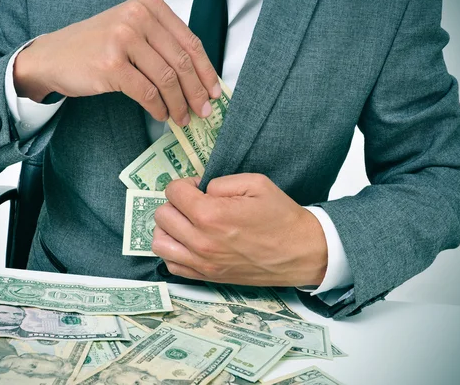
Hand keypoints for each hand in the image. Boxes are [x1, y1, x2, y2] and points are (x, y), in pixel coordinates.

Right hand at [13, 0, 219, 125]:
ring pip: (167, 78)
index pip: (189, 41)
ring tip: (182, 118)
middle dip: (196, 91)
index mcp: (149, 6)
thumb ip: (162, 45)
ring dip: (178, 104)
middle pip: (181, 61)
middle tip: (203, 111)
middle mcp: (137, 17)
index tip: (214, 91)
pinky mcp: (112, 65)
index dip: (206, 71)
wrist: (54, 56)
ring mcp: (123, 39)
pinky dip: (158, 108)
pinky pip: (147, 92)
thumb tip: (198, 78)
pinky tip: (161, 115)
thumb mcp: (132, 32)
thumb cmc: (95, 46)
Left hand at [152, 174, 328, 286]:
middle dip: (175, 203)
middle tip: (193, 203)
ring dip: (168, 228)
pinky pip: (171, 264)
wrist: (301, 252)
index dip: (185, 184)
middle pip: (162, 215)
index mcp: (211, 215)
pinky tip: (188, 241)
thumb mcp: (255, 183)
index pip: (173, 192)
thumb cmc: (281, 217)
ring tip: (185, 222)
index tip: (197, 187)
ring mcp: (202, 263)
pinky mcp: (207, 277)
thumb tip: (200, 190)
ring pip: (159, 242)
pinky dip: (173, 250)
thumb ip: (220, 182)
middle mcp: (201, 241)